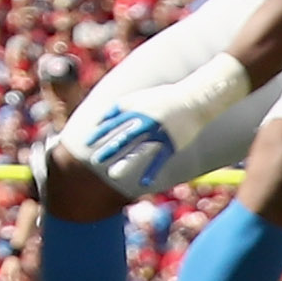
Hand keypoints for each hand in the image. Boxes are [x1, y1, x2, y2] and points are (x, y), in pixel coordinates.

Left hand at [63, 52, 251, 195]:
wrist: (195, 98)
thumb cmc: (165, 98)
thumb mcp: (140, 97)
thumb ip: (121, 106)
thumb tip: (104, 116)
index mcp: (137, 109)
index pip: (114, 122)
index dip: (100, 133)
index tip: (86, 143)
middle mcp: (146, 120)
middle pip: (123, 137)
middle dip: (108, 149)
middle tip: (94, 161)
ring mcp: (159, 132)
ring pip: (139, 149)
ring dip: (125, 162)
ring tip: (112, 174)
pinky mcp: (172, 142)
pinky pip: (159, 158)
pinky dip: (151, 170)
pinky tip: (143, 182)